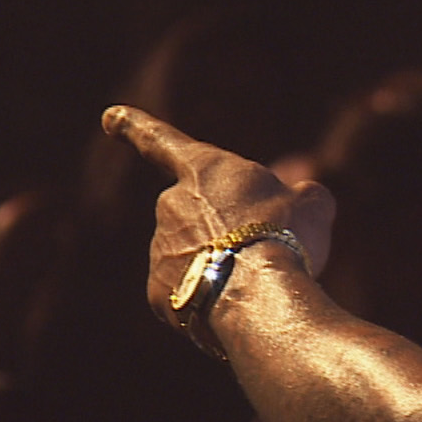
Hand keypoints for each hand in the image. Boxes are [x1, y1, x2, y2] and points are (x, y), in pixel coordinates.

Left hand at [101, 105, 335, 325]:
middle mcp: (170, 204)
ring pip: (189, 257)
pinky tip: (235, 305)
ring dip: (217, 266)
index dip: (136, 126)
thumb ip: (300, 196)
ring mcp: (159, 249)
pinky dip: (206, 298)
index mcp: (203, 169)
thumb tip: (301, 204)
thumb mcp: (313, 205)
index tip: (108, 116)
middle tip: (261, 251)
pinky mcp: (157, 293)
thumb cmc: (286, 236)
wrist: (259, 294)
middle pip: (195, 216)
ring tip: (253, 283)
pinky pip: (183, 292)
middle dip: (221, 232)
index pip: (161, 141)